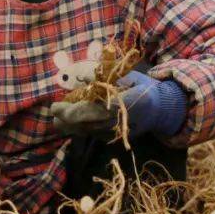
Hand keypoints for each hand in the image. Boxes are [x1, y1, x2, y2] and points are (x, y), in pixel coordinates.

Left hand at [52, 71, 187, 138]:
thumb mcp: (126, 75)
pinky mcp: (115, 138)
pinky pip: (93, 134)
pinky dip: (80, 129)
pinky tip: (71, 124)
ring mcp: (116, 132)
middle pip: (85, 124)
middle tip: (53, 113)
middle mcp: (118, 121)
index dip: (70, 111)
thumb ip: (103, 77)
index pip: (89, 111)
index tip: (55, 106)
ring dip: (69, 126)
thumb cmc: (142, 87)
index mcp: (122, 103)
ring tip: (57, 119)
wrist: (160, 109)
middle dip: (65, 120)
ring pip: (87, 132)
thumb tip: (81, 78)